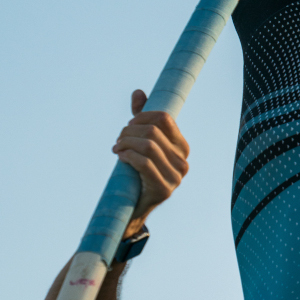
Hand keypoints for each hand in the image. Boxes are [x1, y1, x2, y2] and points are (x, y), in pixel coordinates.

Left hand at [112, 89, 189, 235]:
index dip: (142, 116)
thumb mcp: (142, 143)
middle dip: (130, 131)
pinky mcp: (164, 189)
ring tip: (117, 148)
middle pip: (153, 131)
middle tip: (118, 139)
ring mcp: (176, 177)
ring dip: (126, 143)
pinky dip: (128, 156)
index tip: (129, 125)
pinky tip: (120, 157)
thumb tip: (138, 93)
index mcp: (182, 147)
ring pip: (148, 146)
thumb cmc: (140, 171)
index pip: (164, 118)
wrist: (136, 205)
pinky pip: (144, 163)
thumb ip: (142, 119)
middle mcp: (183, 161)